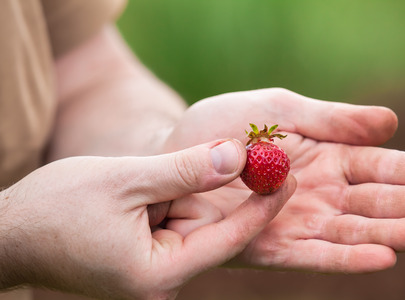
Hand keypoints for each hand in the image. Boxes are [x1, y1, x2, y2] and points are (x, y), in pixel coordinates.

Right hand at [0, 140, 295, 298]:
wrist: (13, 233)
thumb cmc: (57, 208)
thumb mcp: (126, 179)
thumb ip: (184, 170)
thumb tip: (239, 156)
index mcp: (158, 274)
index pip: (229, 237)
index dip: (263, 205)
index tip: (288, 174)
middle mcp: (163, 284)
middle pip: (218, 235)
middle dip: (245, 198)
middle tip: (274, 161)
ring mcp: (155, 276)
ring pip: (201, 230)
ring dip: (218, 197)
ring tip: (251, 164)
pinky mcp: (148, 262)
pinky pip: (183, 231)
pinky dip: (194, 203)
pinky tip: (208, 179)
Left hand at [163, 88, 404, 272]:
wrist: (173, 153)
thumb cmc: (221, 126)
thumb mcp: (278, 107)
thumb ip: (331, 119)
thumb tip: (390, 123)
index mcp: (324, 158)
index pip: (381, 166)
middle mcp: (316, 194)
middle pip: (376, 201)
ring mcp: (293, 221)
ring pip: (352, 230)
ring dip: (392, 232)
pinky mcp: (266, 244)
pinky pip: (310, 252)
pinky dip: (345, 255)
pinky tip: (381, 255)